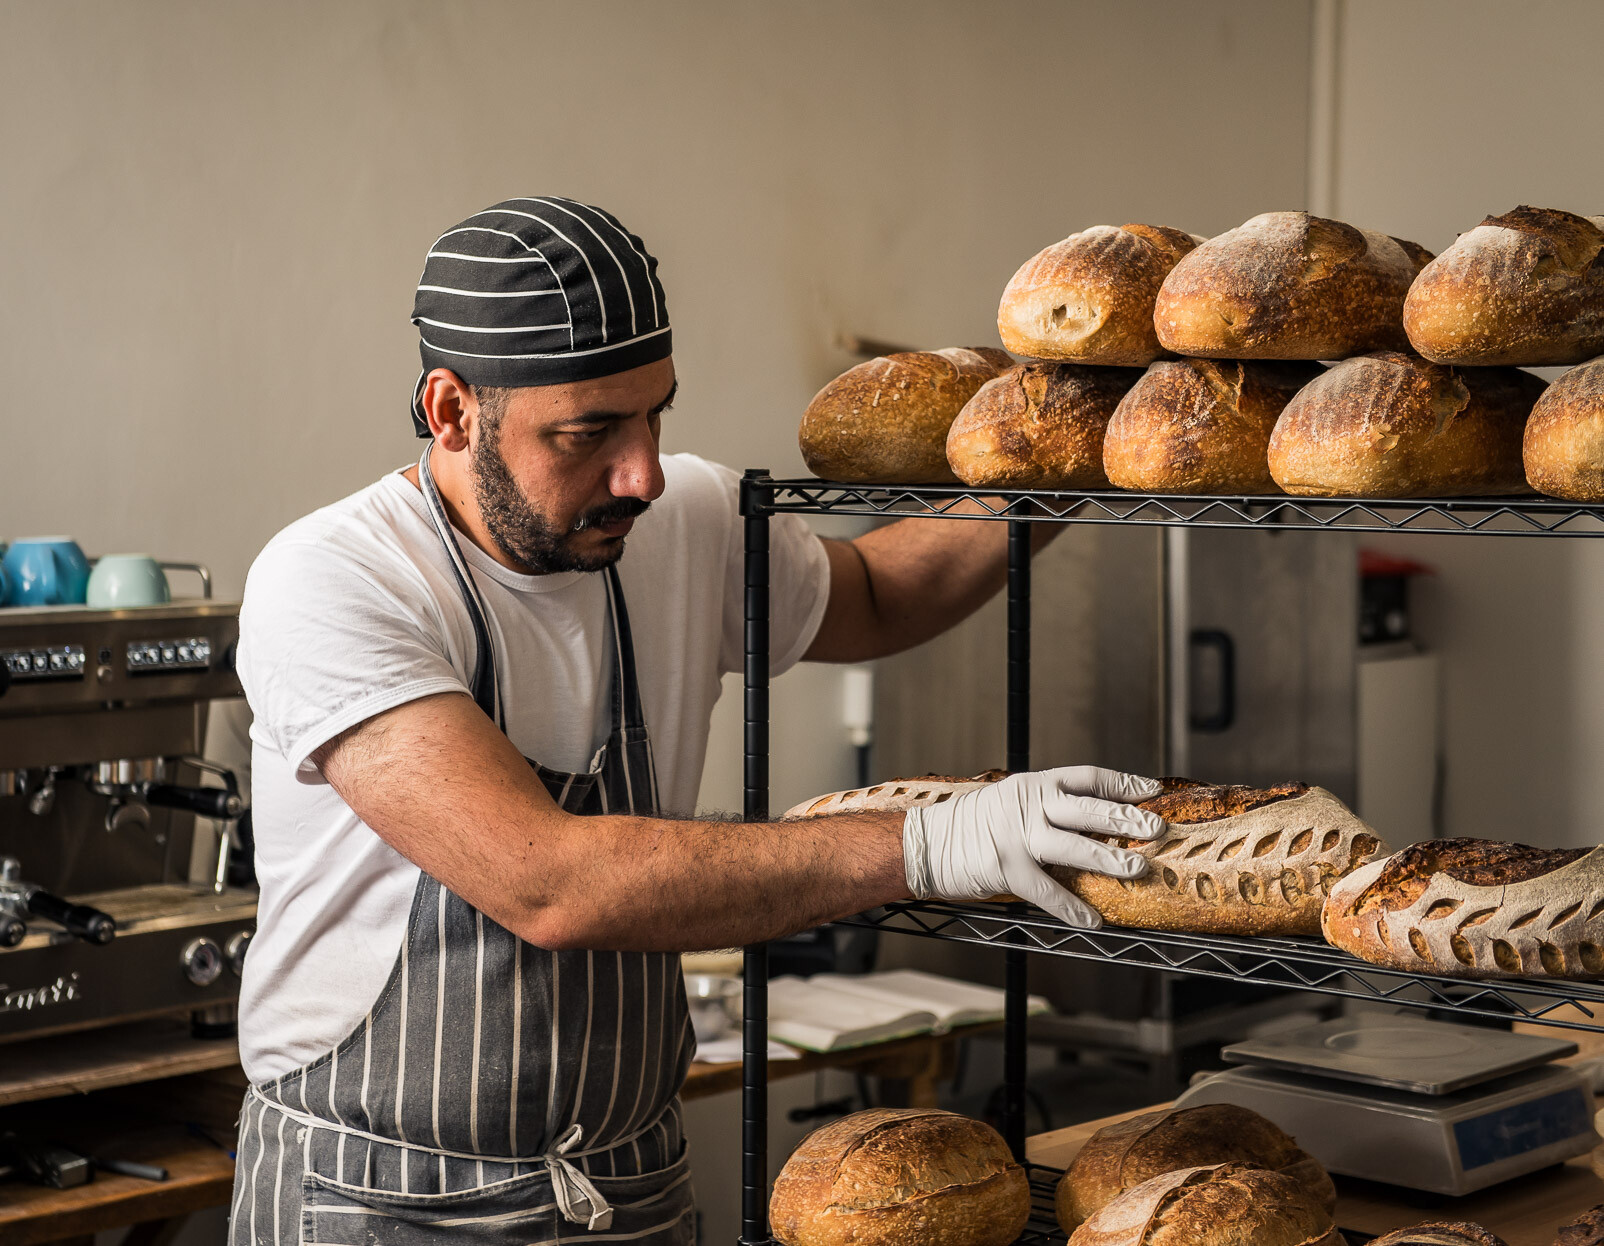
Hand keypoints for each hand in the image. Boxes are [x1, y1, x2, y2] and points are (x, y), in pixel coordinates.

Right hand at [901, 766, 1165, 927]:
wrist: (925, 843)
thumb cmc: (970, 826)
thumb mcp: (1009, 801)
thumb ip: (1044, 809)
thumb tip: (1089, 822)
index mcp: (1033, 784)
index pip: (1087, 778)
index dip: (1121, 783)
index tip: (1150, 790)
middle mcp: (1029, 805)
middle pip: (1088, 810)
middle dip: (1126, 819)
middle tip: (1156, 829)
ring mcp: (1018, 836)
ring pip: (1074, 847)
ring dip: (1109, 860)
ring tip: (1137, 869)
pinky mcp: (1006, 867)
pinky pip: (1047, 890)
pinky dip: (1071, 907)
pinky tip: (1092, 919)